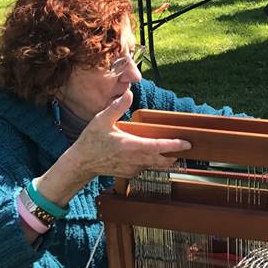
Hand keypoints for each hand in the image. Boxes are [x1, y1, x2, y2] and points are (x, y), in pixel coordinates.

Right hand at [40, 89, 191, 205]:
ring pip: (156, 166)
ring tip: (172, 151)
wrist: (80, 163)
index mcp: (132, 146)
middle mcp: (136, 160)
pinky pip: (146, 168)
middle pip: (164, 160)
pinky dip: (152, 163)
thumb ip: (117, 107)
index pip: (160, 147)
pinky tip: (151, 155)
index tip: (187, 143)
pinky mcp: (130, 174)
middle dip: (175, 155)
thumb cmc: (90, 142)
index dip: (175, 145)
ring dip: (165, 159)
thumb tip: (129, 93)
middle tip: (184, 147)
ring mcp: (133, 169)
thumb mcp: (101, 120)